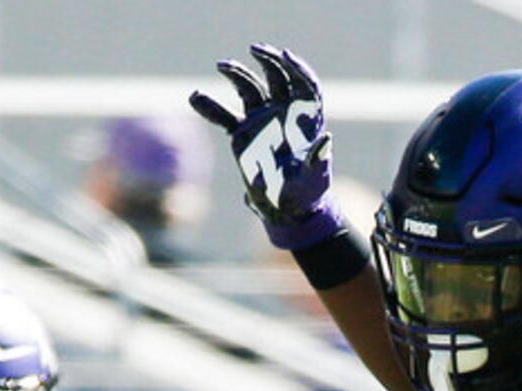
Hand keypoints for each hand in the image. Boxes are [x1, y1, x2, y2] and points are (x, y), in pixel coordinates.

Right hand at [190, 44, 343, 250]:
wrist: (286, 208)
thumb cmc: (307, 192)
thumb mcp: (315, 177)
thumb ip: (319, 159)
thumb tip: (326, 139)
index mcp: (305, 119)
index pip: (304, 85)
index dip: (297, 68)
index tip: (285, 56)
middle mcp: (283, 113)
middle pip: (276, 78)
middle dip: (267, 61)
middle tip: (255, 50)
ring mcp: (261, 120)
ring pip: (249, 89)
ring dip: (236, 75)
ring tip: (222, 65)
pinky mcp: (242, 134)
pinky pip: (224, 116)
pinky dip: (210, 107)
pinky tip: (195, 97)